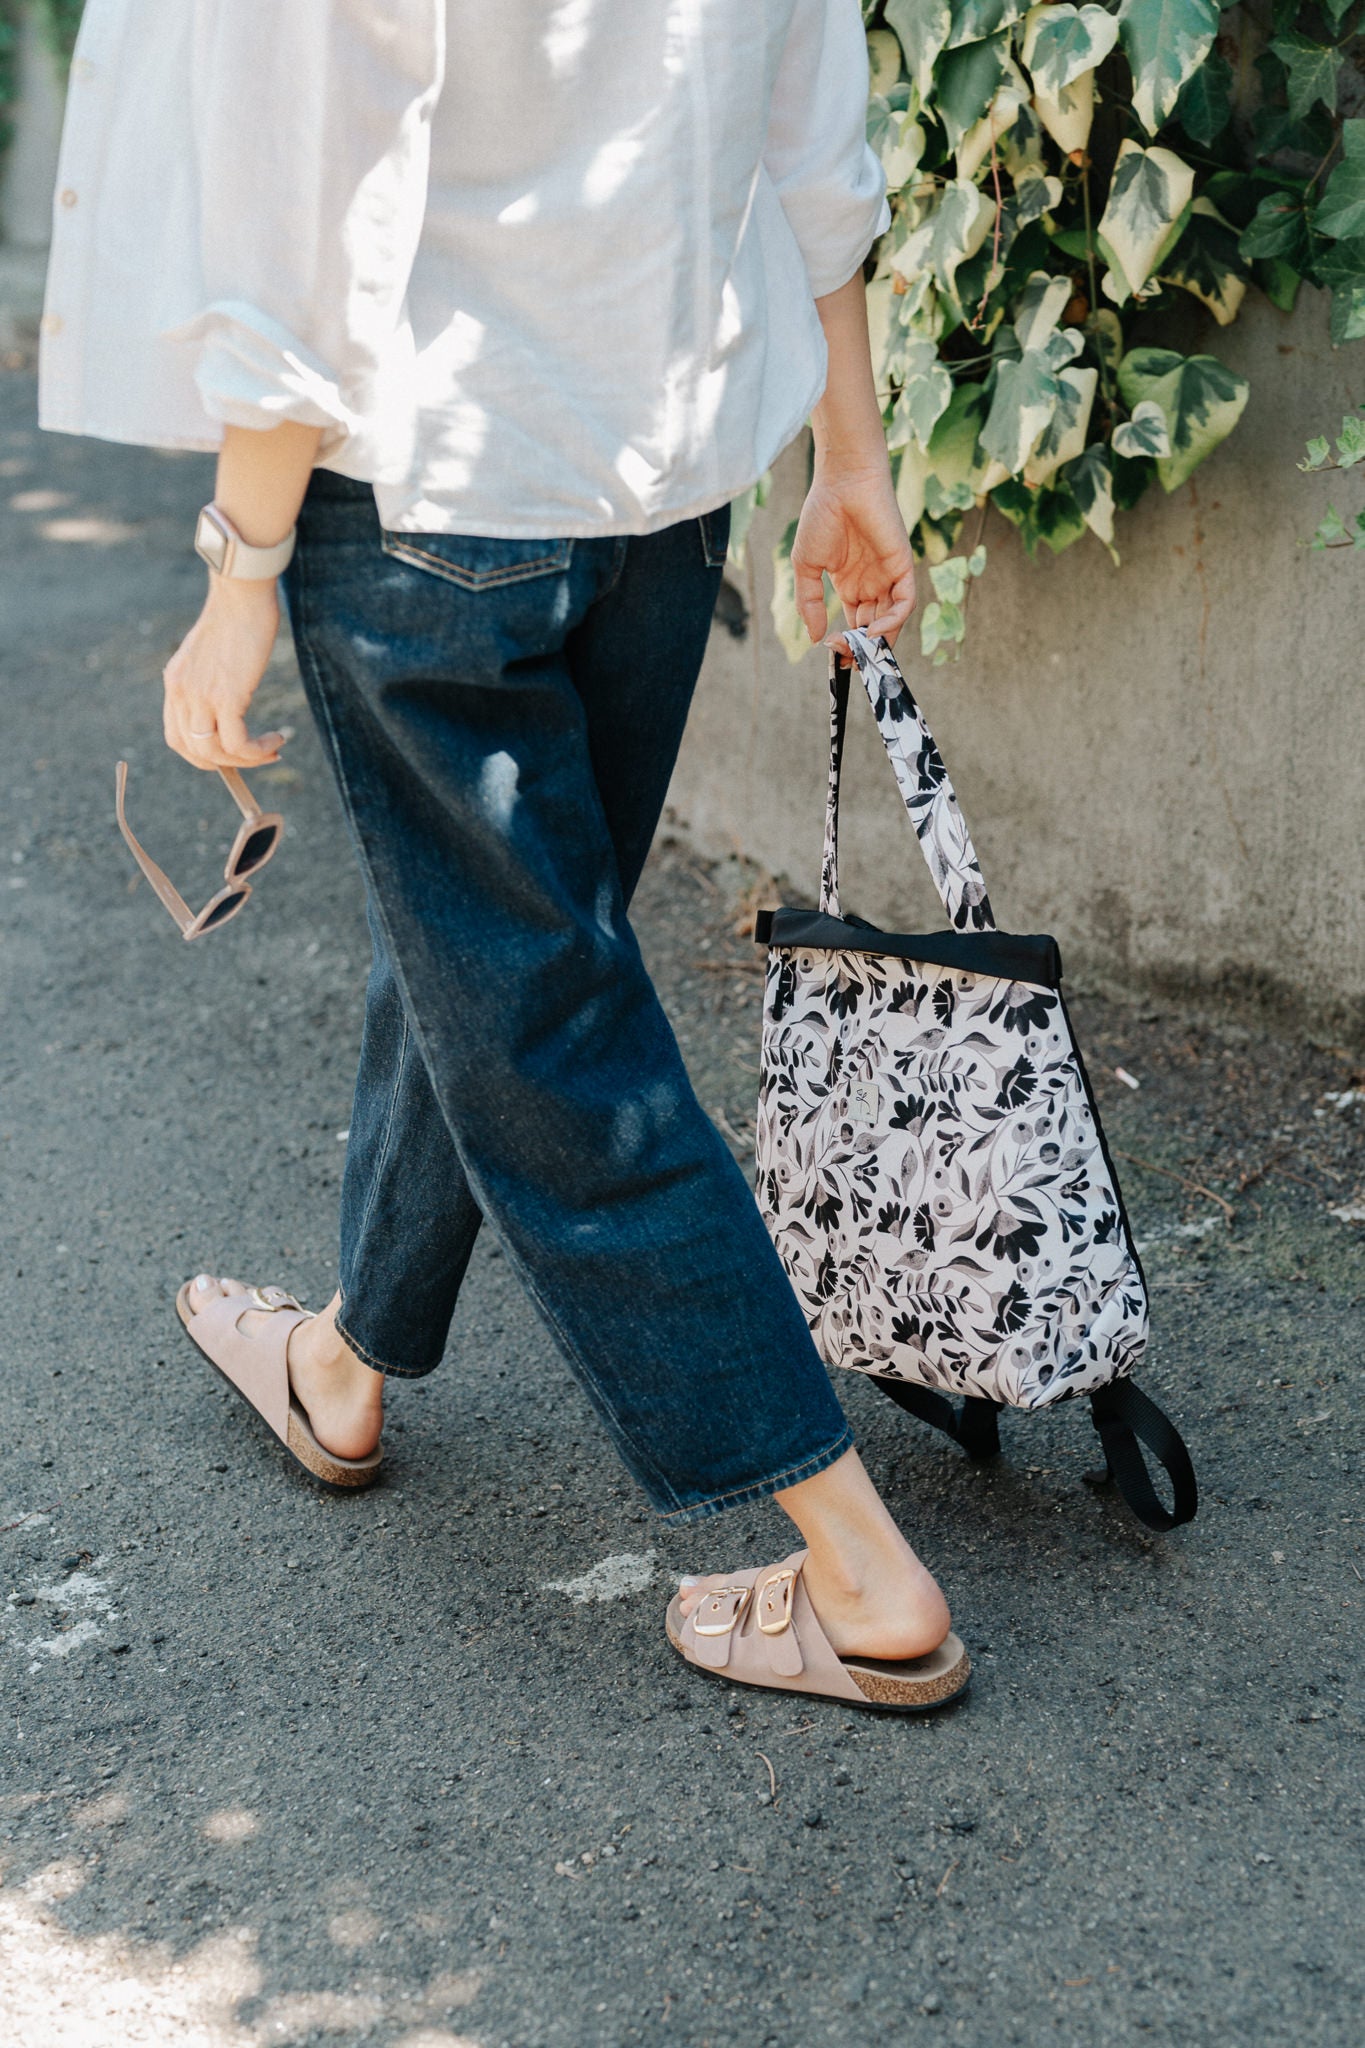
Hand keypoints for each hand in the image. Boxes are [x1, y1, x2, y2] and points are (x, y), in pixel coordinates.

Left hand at [163, 577, 286, 770]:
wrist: (241, 595)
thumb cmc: (236, 617)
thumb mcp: (211, 654)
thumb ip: (210, 680)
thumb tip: (230, 704)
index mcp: (175, 683)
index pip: (176, 736)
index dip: (201, 755)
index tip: (229, 754)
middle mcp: (181, 692)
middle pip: (193, 750)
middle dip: (225, 763)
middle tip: (255, 757)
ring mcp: (201, 696)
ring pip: (214, 752)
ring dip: (246, 760)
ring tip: (271, 751)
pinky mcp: (226, 696)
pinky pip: (238, 743)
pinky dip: (258, 750)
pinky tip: (277, 740)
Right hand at [791, 464, 915, 652]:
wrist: (842, 482)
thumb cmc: (822, 515)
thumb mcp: (806, 566)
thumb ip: (809, 602)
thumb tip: (813, 637)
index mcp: (851, 585)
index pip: (856, 625)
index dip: (848, 645)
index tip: (836, 658)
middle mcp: (873, 583)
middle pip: (874, 628)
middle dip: (862, 648)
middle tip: (847, 659)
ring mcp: (889, 575)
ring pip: (892, 621)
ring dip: (877, 641)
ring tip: (858, 649)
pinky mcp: (903, 565)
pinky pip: (905, 602)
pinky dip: (893, 621)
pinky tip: (873, 631)